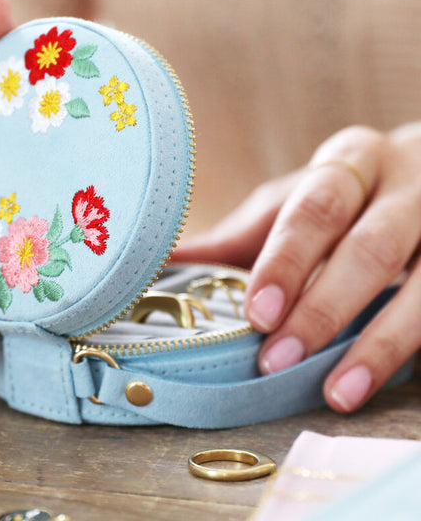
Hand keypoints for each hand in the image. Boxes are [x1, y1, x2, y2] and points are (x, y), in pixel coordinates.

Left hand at [175, 125, 420, 411]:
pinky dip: (418, 347)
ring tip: (337, 392)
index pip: (315, 209)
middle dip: (324, 308)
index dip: (287, 261)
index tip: (257, 312)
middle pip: (369, 248)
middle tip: (278, 360)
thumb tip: (159, 263)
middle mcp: (406, 186)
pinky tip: (386, 381)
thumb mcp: (292, 202)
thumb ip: (236, 236)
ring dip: (381, 343)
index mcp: (350, 161)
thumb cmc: (342, 196)